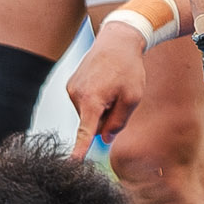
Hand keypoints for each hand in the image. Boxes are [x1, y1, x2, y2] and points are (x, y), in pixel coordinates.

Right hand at [68, 26, 148, 156]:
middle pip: (91, 124)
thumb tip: (105, 139)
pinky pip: (84, 103)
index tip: (71, 164)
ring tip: (112, 86)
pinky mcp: (71, 84)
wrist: (117, 40)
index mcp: (91, 100)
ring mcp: (71, 89)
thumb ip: (118, 122)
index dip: (79, 150)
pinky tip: (104, 82)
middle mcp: (76, 95)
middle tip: (119, 98)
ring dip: (101, 108)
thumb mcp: (132, 98)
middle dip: (105, 119)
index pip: (85, 132)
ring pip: (87, 114)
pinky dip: (95, 100)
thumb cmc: (128, 68)